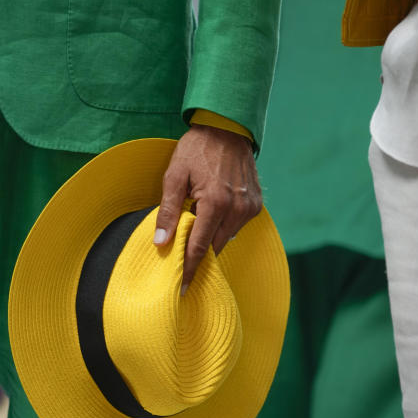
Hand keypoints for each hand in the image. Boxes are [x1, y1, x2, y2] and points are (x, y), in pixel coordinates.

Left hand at [154, 124, 262, 292]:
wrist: (227, 128)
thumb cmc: (196, 149)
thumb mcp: (174, 176)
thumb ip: (168, 211)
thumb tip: (160, 243)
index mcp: (214, 202)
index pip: (199, 247)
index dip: (189, 270)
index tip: (182, 289)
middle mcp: (236, 208)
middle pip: (214, 246)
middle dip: (199, 256)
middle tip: (182, 264)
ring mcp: (249, 207)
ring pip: (226, 238)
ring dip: (211, 239)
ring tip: (195, 231)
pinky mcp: (256, 204)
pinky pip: (237, 226)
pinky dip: (224, 227)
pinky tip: (213, 216)